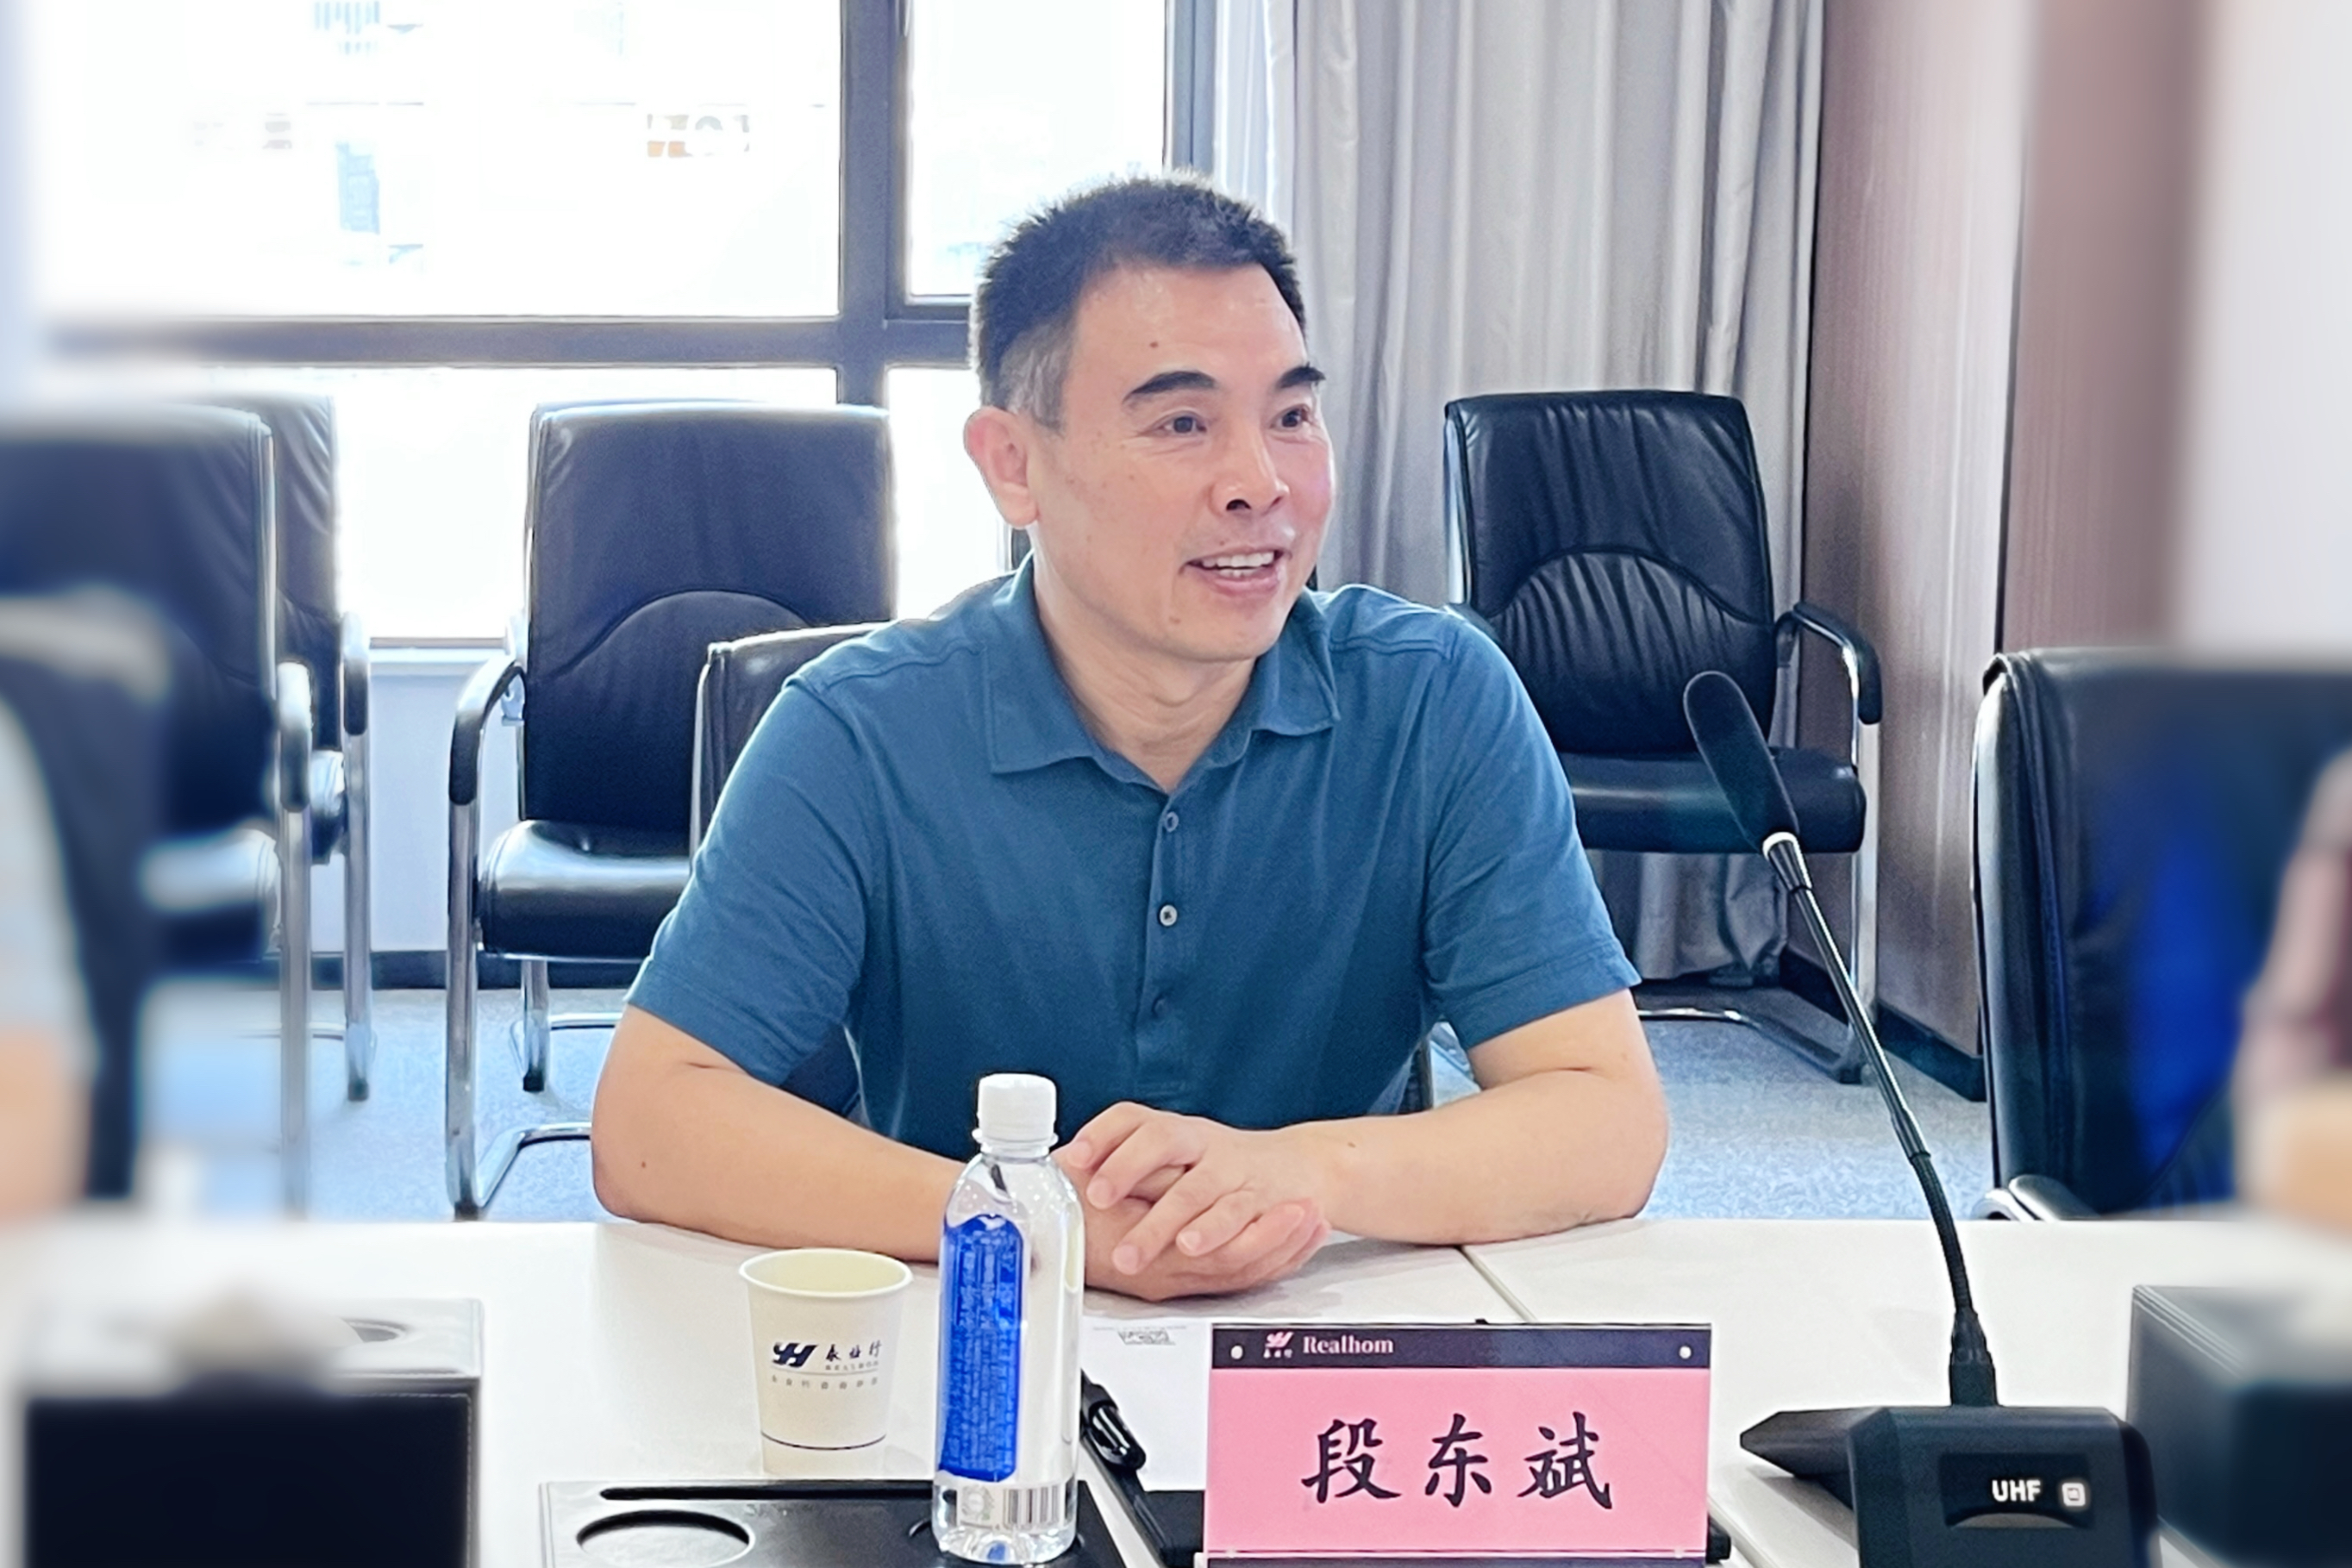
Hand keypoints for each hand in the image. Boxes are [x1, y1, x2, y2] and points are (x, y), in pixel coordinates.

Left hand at [1062, 1103, 1337, 1282]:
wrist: (1301, 1168)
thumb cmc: (1225, 1166)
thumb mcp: (1179, 1157)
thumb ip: (1133, 1167)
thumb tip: (1066, 1184)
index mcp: (1176, 1131)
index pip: (1132, 1118)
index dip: (1102, 1134)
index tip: (1073, 1156)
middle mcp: (1202, 1143)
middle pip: (1161, 1139)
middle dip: (1125, 1169)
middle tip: (1094, 1198)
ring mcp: (1233, 1169)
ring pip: (1194, 1188)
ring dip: (1160, 1220)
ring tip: (1131, 1251)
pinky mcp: (1261, 1199)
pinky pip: (1236, 1213)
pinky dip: (1213, 1230)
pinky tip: (1190, 1247)